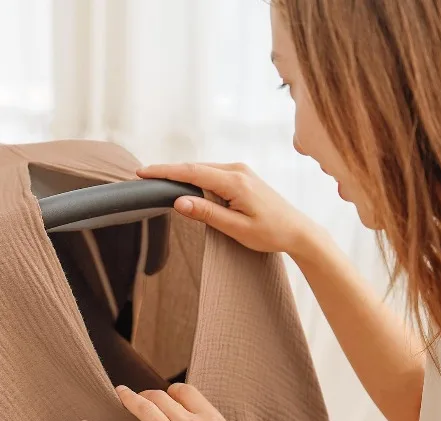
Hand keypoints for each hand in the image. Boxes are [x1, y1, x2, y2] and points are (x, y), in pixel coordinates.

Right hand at [137, 161, 316, 255]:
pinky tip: (184, 183)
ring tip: (158, 180)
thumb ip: (207, 214)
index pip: (191, 172)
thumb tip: (179, 202)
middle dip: (168, 171)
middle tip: (143, 176)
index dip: (165, 172)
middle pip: (194, 167)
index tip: (143, 172)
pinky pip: (212, 173)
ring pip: (203, 169)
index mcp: (234, 182)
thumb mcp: (236, 228)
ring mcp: (241, 171)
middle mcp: (237, 170)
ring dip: (181, 174)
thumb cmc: (270, 233)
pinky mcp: (242, 176)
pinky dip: (195, 177)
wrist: (297, 230)